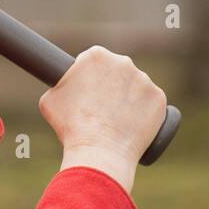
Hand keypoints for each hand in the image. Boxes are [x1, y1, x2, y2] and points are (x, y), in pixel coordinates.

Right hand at [38, 46, 166, 193]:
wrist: (99, 153)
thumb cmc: (70, 127)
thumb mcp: (50, 99)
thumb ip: (61, 84)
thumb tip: (66, 84)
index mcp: (96, 56)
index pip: (93, 61)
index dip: (89, 77)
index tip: (88, 92)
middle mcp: (123, 62)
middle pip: (117, 71)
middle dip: (111, 86)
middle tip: (101, 109)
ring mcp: (144, 80)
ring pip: (135, 87)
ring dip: (128, 99)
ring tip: (116, 122)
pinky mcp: (159, 99)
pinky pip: (151, 103)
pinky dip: (144, 113)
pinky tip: (132, 126)